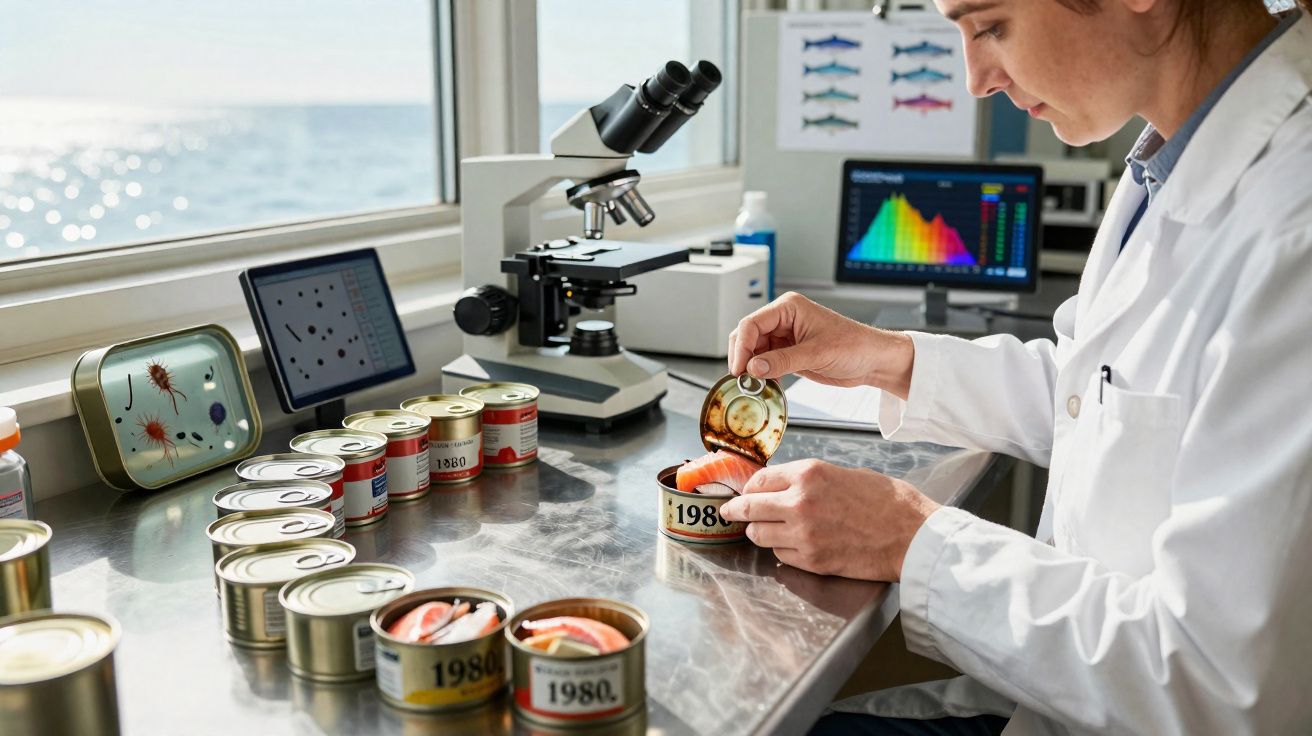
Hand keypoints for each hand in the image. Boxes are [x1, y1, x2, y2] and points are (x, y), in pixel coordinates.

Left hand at [718, 459, 939, 581]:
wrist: (911, 534)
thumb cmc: (887, 501)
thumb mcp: (844, 474)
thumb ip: (809, 480)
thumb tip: (783, 487)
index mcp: (808, 474)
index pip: (759, 480)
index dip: (749, 487)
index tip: (745, 492)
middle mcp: (799, 502)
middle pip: (748, 508)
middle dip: (736, 511)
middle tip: (730, 512)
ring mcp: (803, 534)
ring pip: (758, 535)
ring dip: (758, 532)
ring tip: (762, 530)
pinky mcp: (811, 560)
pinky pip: (780, 554)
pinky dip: (781, 550)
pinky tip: (792, 545)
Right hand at [727, 292, 914, 398]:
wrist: (873, 360)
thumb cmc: (855, 345)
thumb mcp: (816, 353)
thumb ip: (782, 360)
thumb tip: (753, 368)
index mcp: (789, 308)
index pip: (753, 323)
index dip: (742, 346)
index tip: (740, 368)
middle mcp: (784, 320)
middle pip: (749, 336)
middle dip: (744, 357)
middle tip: (743, 379)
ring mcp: (785, 337)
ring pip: (755, 351)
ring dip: (752, 368)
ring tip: (755, 384)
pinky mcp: (789, 353)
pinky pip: (766, 362)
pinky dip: (763, 374)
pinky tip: (767, 385)